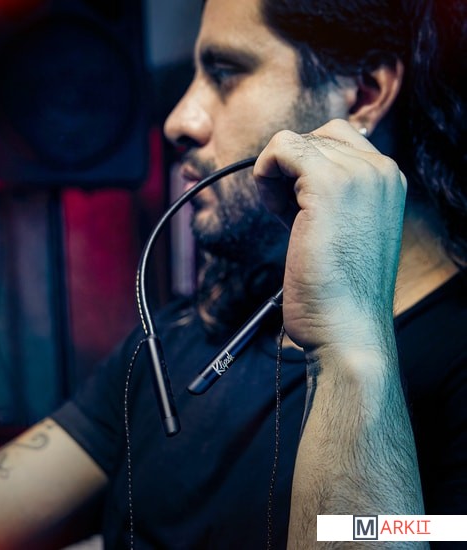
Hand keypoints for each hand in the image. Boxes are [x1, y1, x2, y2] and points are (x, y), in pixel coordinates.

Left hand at [254, 119, 406, 353]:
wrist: (347, 328)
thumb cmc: (338, 290)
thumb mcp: (344, 230)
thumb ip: (330, 196)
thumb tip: (293, 173)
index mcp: (387, 181)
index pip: (335, 142)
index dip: (305, 172)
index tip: (300, 211)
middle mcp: (381, 170)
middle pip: (313, 138)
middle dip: (290, 174)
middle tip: (290, 217)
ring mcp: (359, 174)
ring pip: (294, 141)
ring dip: (277, 177)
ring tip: (285, 219)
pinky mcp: (329, 184)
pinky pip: (281, 148)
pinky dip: (265, 174)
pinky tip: (275, 211)